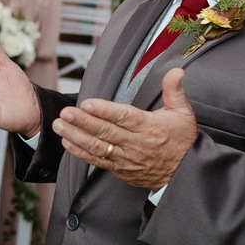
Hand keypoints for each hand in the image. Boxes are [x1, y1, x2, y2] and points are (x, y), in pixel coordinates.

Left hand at [51, 67, 196, 189]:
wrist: (185, 174)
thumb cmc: (182, 141)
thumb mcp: (183, 113)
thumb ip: (174, 90)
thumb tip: (176, 70)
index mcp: (149, 127)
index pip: (124, 117)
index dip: (104, 110)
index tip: (87, 103)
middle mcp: (135, 143)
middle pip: (105, 131)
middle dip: (83, 122)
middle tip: (65, 113)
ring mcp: (126, 158)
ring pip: (97, 147)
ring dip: (76, 136)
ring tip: (59, 125)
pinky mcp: (120, 169)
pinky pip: (97, 161)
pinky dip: (81, 153)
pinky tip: (67, 143)